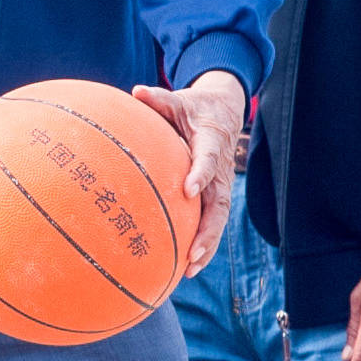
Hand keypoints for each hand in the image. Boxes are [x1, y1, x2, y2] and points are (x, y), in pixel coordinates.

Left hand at [131, 71, 244, 277]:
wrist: (223, 112)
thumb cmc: (193, 108)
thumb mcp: (178, 100)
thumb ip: (158, 99)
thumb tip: (136, 92)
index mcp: (210, 143)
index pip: (207, 160)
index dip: (200, 174)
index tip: (188, 190)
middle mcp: (219, 169)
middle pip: (218, 203)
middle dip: (207, 229)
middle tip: (193, 252)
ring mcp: (220, 185)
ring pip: (217, 219)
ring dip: (207, 245)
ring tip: (190, 269)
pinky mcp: (216, 195)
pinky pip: (211, 222)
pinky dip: (203, 243)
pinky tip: (186, 266)